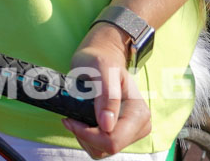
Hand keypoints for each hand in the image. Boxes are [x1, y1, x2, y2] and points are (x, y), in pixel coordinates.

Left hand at [64, 23, 151, 158]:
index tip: (70, 119)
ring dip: (84, 138)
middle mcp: (139, 126)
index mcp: (139, 112)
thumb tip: (107, 125)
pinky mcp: (119, 134)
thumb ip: (106, 96)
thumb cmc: (100, 60)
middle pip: (108, 149)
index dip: (88, 134)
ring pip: (102, 151)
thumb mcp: (101, 70)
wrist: (101, 58)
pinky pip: (100, 147)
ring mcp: (130, 132)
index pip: (113, 140)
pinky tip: (81, 122)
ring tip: (76, 117)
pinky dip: (86, 138)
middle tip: (71, 117)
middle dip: (85, 136)